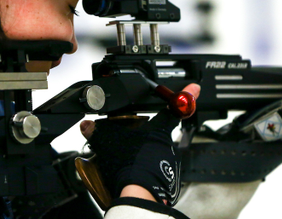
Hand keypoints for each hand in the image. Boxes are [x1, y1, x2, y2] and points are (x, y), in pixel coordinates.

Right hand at [80, 83, 199, 205]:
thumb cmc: (128, 164)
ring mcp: (169, 162)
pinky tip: (131, 173)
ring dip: (143, 153)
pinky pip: (155, 169)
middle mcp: (168, 144)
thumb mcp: (107, 141)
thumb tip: (87, 126)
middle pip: (158, 132)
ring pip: (156, 152)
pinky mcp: (167, 180)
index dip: (186, 95)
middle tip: (128, 140)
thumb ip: (96, 130)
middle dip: (145, 135)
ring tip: (125, 160)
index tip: (194, 87)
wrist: (137, 194)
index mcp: (158, 129)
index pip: (175, 107)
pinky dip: (144, 169)